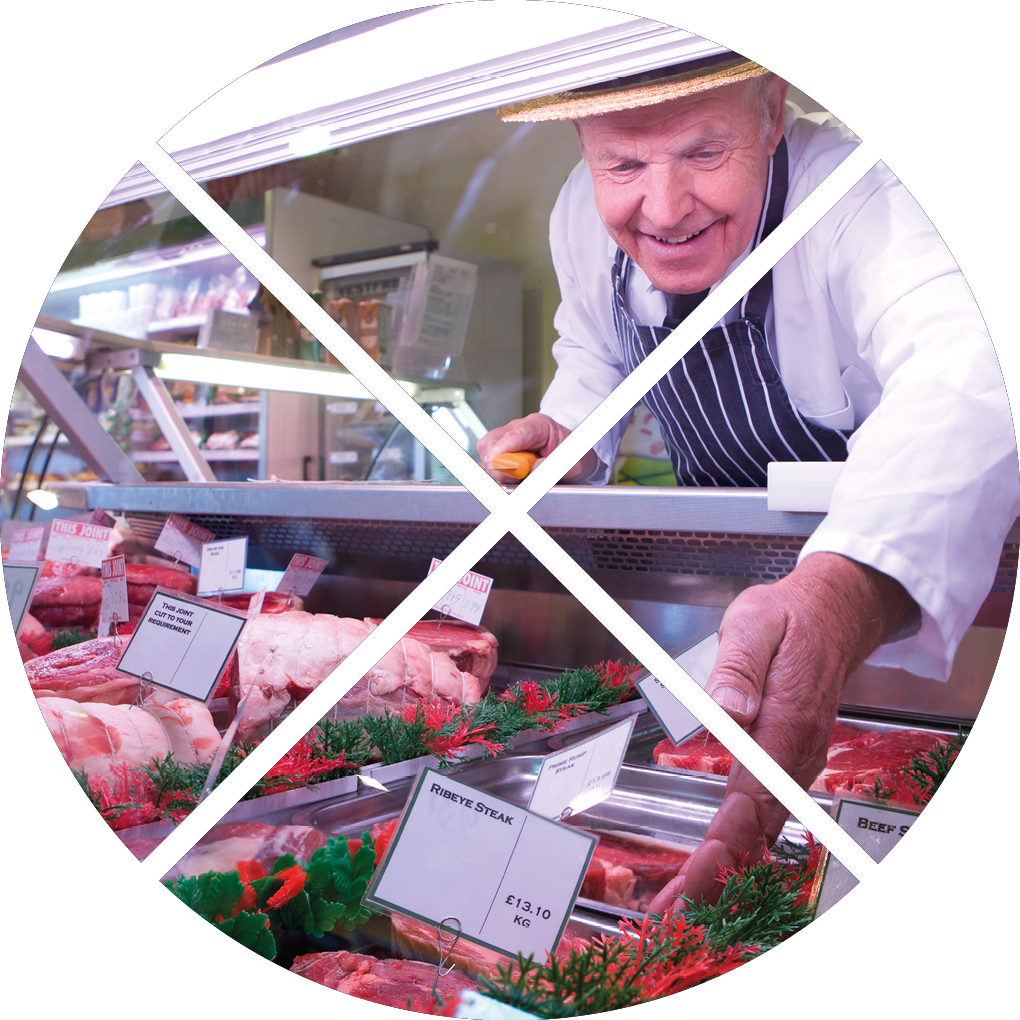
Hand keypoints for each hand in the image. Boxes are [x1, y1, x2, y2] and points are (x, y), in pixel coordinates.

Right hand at [477, 413, 597, 483]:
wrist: (574, 457)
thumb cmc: (573, 458)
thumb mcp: (570, 464)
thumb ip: (551, 467)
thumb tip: (531, 469)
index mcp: (539, 425)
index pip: (514, 435)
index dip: (503, 451)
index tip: (497, 466)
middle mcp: (519, 427)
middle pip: (493, 442)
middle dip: (499, 464)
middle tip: (518, 477)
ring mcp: (508, 436)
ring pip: (487, 451)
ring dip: (498, 468)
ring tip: (520, 475)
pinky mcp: (501, 447)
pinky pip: (489, 459)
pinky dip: (498, 470)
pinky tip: (514, 474)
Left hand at [648, 552, 916, 913]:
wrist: (832, 615)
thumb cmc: (789, 619)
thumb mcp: (754, 623)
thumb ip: (739, 666)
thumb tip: (728, 708)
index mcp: (783, 725)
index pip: (750, 801)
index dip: (722, 847)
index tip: (694, 879)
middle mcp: (793, 754)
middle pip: (754, 829)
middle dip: (715, 876)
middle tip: (671, 913)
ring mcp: (793, 761)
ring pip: (759, 828)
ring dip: (722, 867)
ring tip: (681, 901)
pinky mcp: (786, 760)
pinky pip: (761, 812)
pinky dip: (736, 844)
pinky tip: (712, 862)